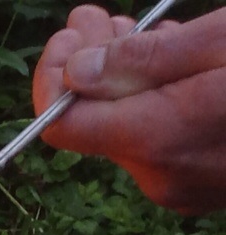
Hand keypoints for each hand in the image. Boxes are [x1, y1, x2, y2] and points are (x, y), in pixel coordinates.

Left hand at [33, 4, 225, 213]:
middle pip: (94, 124)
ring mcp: (184, 189)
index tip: (71, 33)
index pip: (60, 124)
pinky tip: (176, 67)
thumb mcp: (223, 41)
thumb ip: (143, 60)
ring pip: (127, 131)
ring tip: (145, 35)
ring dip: (123, 81)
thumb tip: (75, 74)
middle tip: (101, 16)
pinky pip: (159, 144)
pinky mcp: (204, 188)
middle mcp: (162, 177)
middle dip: (89, 65)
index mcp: (159, 139)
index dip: (54, 76)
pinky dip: (155, 103)